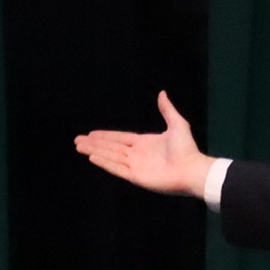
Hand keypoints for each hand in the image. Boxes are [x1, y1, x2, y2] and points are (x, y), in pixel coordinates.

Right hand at [75, 92, 214, 196]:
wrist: (192, 169)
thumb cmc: (186, 148)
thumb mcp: (177, 124)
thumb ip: (167, 109)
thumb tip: (162, 93)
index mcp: (145, 143)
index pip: (120, 139)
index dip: (106, 136)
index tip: (92, 133)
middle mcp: (137, 155)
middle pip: (111, 147)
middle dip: (94, 143)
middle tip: (77, 140)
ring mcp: (136, 166)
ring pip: (110, 156)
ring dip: (94, 151)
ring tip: (79, 146)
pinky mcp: (136, 176)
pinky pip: (116, 168)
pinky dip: (104, 162)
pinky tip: (92, 156)